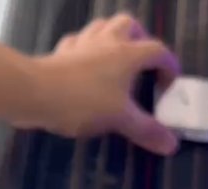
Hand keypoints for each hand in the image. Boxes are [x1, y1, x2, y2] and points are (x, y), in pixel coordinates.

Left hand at [34, 13, 179, 154]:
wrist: (35, 93)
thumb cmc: (84, 102)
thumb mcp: (120, 120)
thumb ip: (146, 130)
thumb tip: (172, 145)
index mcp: (128, 54)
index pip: (158, 51)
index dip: (169, 66)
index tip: (171, 84)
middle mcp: (107, 41)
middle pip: (129, 25)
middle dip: (140, 38)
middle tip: (141, 62)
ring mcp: (81, 44)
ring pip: (102, 27)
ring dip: (112, 38)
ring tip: (114, 60)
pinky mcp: (60, 52)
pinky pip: (77, 43)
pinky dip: (85, 51)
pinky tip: (83, 65)